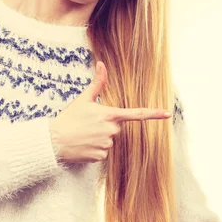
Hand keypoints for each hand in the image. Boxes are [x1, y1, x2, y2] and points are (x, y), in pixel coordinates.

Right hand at [48, 61, 170, 163]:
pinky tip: (83, 145)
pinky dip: (94, 149)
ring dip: (99, 137)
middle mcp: (111, 130)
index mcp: (109, 114)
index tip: (167, 114)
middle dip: (105, 125)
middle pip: (116, 127)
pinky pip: (103, 152)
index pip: (136, 114)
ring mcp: (106, 145)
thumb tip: (101, 64)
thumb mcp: (83, 99)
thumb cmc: (69, 118)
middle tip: (88, 124)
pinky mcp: (100, 157)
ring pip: (109, 140)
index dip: (153, 114)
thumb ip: (97, 82)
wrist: (54, 141)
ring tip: (83, 134)